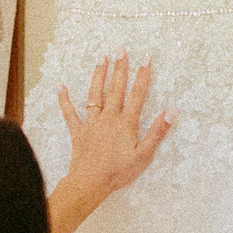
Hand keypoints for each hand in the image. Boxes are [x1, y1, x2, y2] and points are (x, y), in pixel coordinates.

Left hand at [52, 54, 173, 232]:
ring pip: (95, 94)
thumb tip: (171, 111)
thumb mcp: (144, 155)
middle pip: (116, 88)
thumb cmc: (118, 172)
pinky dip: (64, 100)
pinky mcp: (78, 131)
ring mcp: (92, 123)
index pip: (137, 95)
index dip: (143, 76)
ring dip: (98, 75)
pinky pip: (70, 113)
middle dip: (120, 68)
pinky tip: (61, 86)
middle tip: (121, 49)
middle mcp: (109, 118)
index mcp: (126, 123)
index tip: (146, 59)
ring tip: (101, 58)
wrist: (90, 182)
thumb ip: (157, 132)